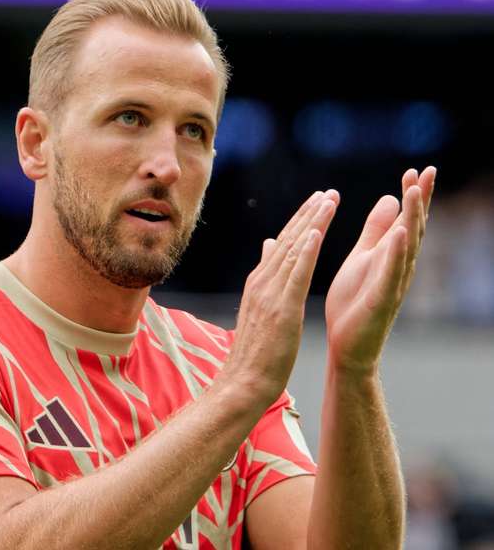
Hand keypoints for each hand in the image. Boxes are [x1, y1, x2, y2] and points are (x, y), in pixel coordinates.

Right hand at [224, 190, 338, 403]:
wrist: (244, 382)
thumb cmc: (255, 352)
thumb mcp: (259, 309)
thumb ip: (266, 276)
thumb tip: (270, 246)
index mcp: (259, 283)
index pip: (282, 244)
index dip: (301, 221)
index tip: (317, 201)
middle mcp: (262, 282)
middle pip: (288, 241)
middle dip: (309, 214)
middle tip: (328, 192)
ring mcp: (270, 294)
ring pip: (294, 251)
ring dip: (312, 224)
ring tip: (328, 202)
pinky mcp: (282, 309)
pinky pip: (296, 275)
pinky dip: (306, 251)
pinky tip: (317, 232)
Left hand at [325, 167, 435, 373]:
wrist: (347, 347)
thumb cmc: (354, 302)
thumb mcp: (363, 257)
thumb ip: (377, 230)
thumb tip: (392, 197)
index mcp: (390, 255)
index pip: (405, 220)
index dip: (413, 196)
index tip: (417, 169)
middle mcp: (398, 267)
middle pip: (413, 227)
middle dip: (420, 200)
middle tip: (426, 171)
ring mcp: (393, 283)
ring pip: (407, 247)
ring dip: (412, 219)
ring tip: (414, 192)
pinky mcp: (382, 300)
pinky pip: (392, 273)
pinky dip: (397, 252)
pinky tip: (402, 233)